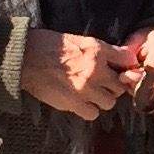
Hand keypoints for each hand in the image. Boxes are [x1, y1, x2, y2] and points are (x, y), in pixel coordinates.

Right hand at [21, 27, 140, 119]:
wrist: (26, 57)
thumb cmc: (50, 45)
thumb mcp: (80, 40)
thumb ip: (104, 50)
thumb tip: (124, 55)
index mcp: (97, 51)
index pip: (126, 60)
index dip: (126, 68)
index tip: (120, 71)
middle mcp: (95, 70)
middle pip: (120, 86)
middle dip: (113, 86)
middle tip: (103, 85)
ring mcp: (85, 89)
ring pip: (109, 103)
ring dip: (102, 100)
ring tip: (91, 94)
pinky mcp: (73, 103)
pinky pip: (92, 114)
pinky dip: (89, 110)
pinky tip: (81, 102)